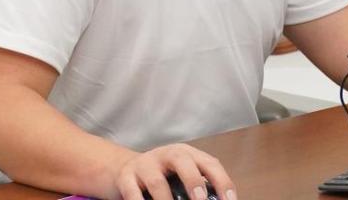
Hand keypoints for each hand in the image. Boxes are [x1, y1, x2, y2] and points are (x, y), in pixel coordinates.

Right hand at [114, 142, 235, 199]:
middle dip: (193, 181)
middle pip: (181, 161)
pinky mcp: (126, 178)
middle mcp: (166, 155)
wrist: (125, 169)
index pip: (209, 163)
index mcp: (187, 154)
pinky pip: (132, 192)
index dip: (222, 181)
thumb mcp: (182, 175)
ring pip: (156, 181)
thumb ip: (198, 187)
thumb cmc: (163, 176)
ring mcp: (145, 165)